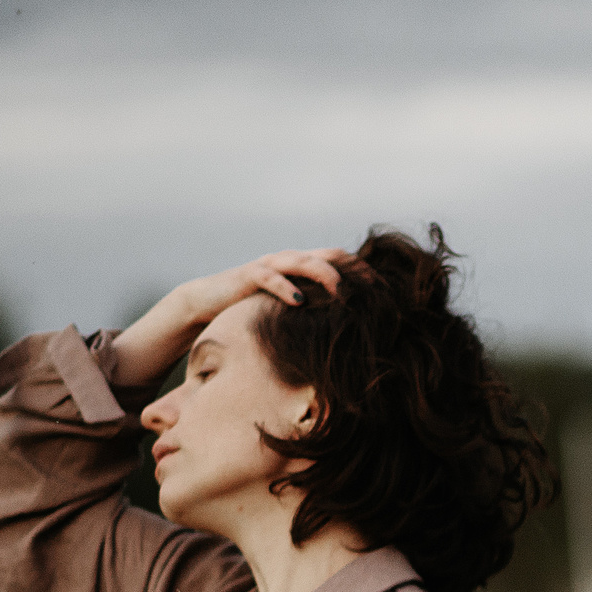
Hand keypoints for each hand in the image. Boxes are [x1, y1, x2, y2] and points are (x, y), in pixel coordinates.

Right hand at [106, 248, 352, 386]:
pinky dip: (285, 287)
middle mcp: (288, 262)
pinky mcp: (247, 276)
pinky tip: (300, 302)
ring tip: (342, 292)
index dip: (363, 272)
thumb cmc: (251, 312)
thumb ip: (313, 314)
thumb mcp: (288, 313)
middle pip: (328, 254)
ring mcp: (268, 266)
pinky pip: (269, 277)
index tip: (386, 290)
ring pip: (302, 260)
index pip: (340, 262)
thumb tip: (346, 336)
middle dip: (353, 268)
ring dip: (324, 275)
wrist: (205, 304)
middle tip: (374, 288)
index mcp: (301, 269)